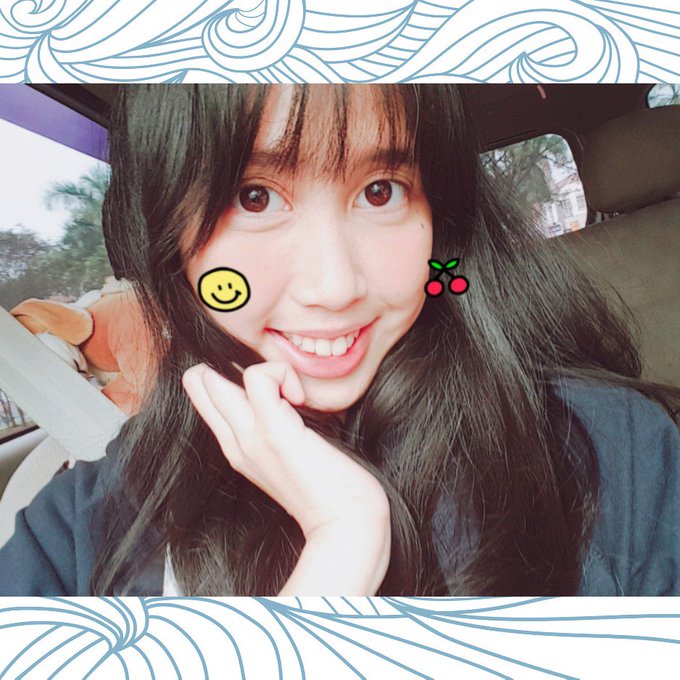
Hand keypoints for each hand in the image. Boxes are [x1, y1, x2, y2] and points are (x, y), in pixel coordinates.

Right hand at [181, 361, 389, 538]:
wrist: (345, 523)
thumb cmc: (331, 486)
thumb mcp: (294, 451)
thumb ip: (283, 424)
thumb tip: (292, 393)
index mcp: (238, 447)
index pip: (205, 395)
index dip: (226, 374)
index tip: (270, 386)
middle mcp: (235, 442)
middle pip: (197, 382)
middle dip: (230, 365)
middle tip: (277, 385)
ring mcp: (249, 437)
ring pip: (212, 379)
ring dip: (255, 371)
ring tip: (291, 395)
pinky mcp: (273, 431)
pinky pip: (258, 378)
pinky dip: (278, 374)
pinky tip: (300, 398)